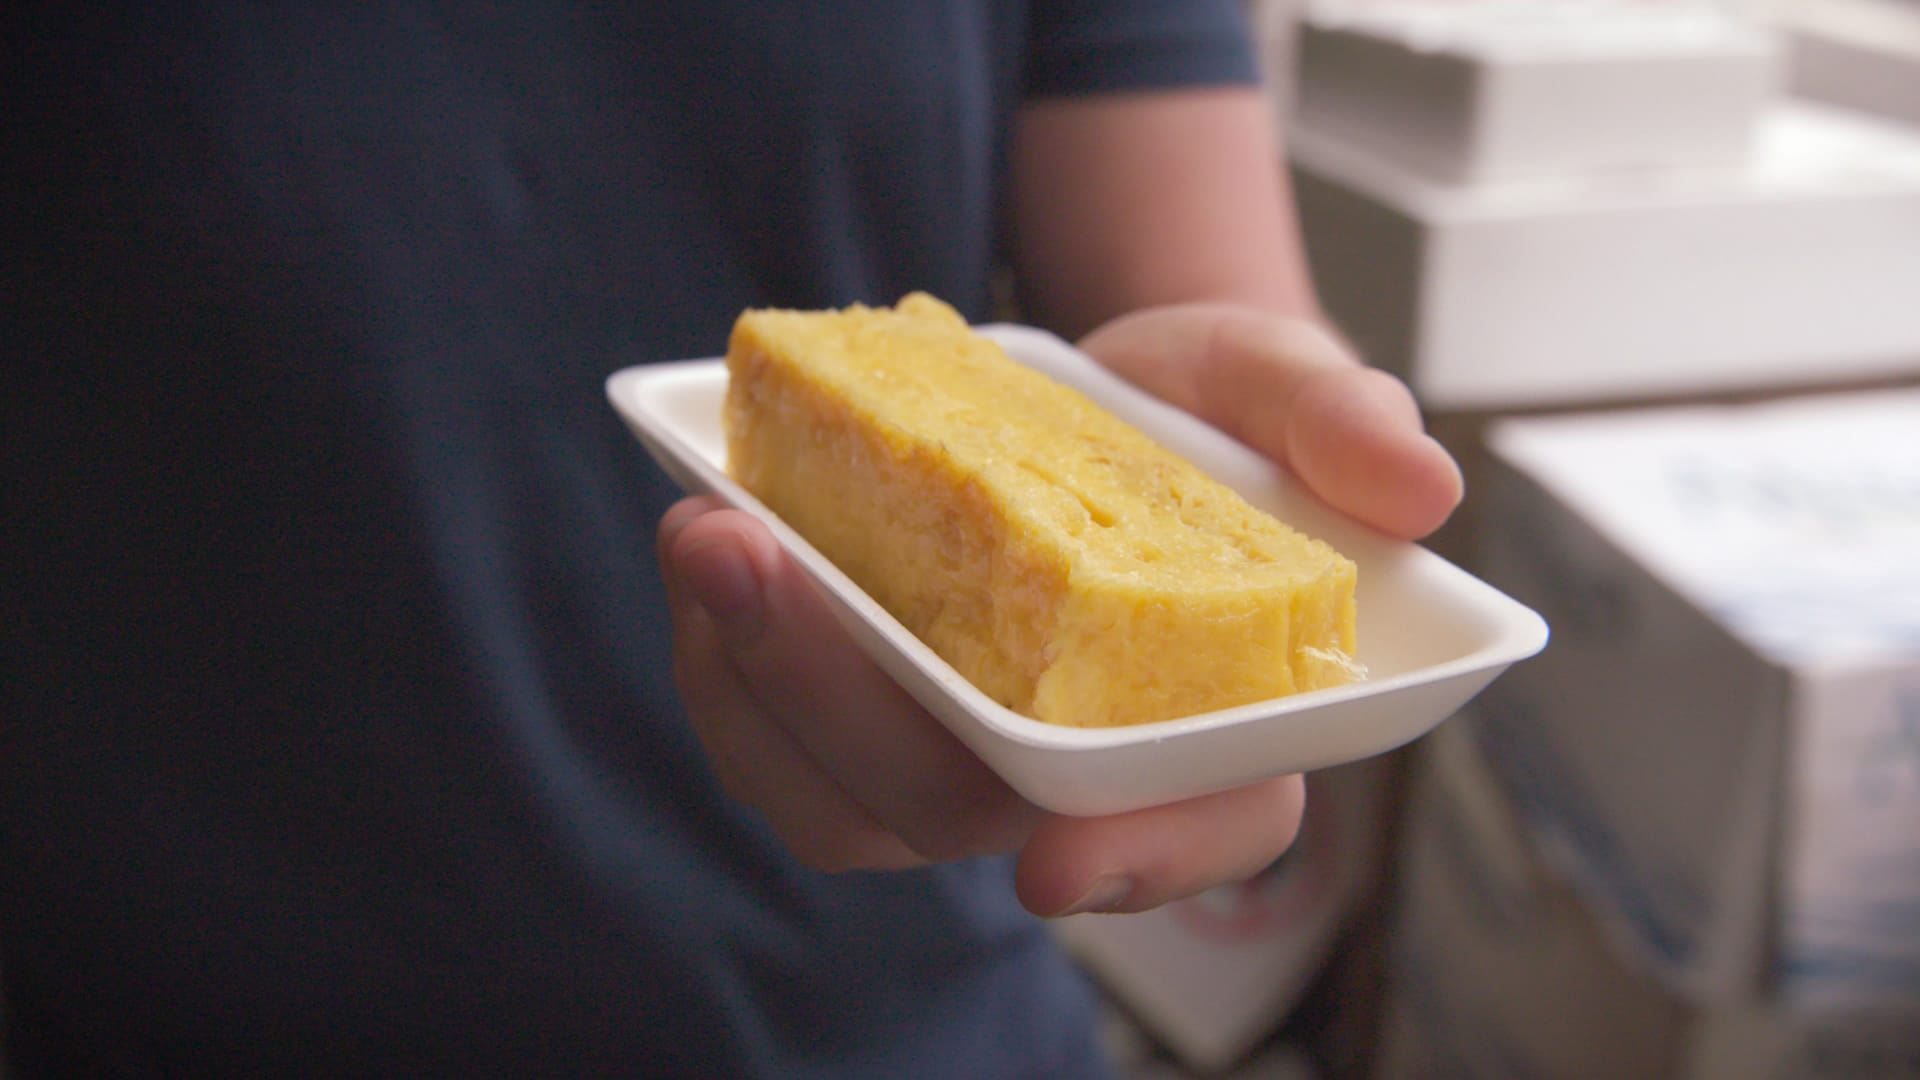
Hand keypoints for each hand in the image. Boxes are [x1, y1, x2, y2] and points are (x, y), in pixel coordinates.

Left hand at [656, 304, 1460, 916]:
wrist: (1092, 392)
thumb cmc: (1200, 413)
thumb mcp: (1272, 376)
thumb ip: (1332, 418)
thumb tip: (1415, 484)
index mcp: (1212, 715)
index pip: (1204, 826)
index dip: (1140, 863)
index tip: (1054, 866)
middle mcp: (1078, 763)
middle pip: (971, 802)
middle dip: (847, 708)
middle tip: (751, 563)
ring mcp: (962, 749)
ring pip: (851, 800)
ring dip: (755, 688)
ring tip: (706, 536)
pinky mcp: (870, 714)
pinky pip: (777, 746)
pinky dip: (725, 667)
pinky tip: (710, 553)